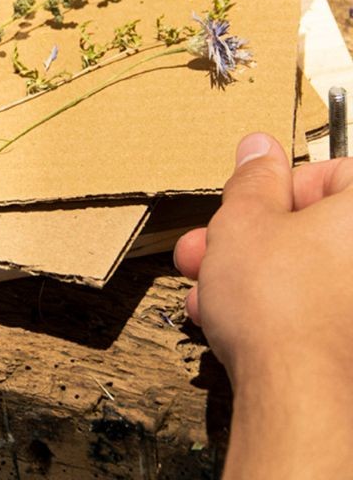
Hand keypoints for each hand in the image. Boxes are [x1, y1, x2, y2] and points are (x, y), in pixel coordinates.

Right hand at [174, 132, 352, 477]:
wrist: (295, 396)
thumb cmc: (279, 305)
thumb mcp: (243, 219)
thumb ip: (252, 177)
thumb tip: (259, 148)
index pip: (333, 171)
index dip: (279, 184)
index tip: (247, 200)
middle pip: (309, 225)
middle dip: (244, 235)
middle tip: (208, 243)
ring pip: (302, 267)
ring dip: (244, 271)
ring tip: (205, 286)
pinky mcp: (345, 338)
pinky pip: (309, 305)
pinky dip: (269, 304)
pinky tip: (225, 315)